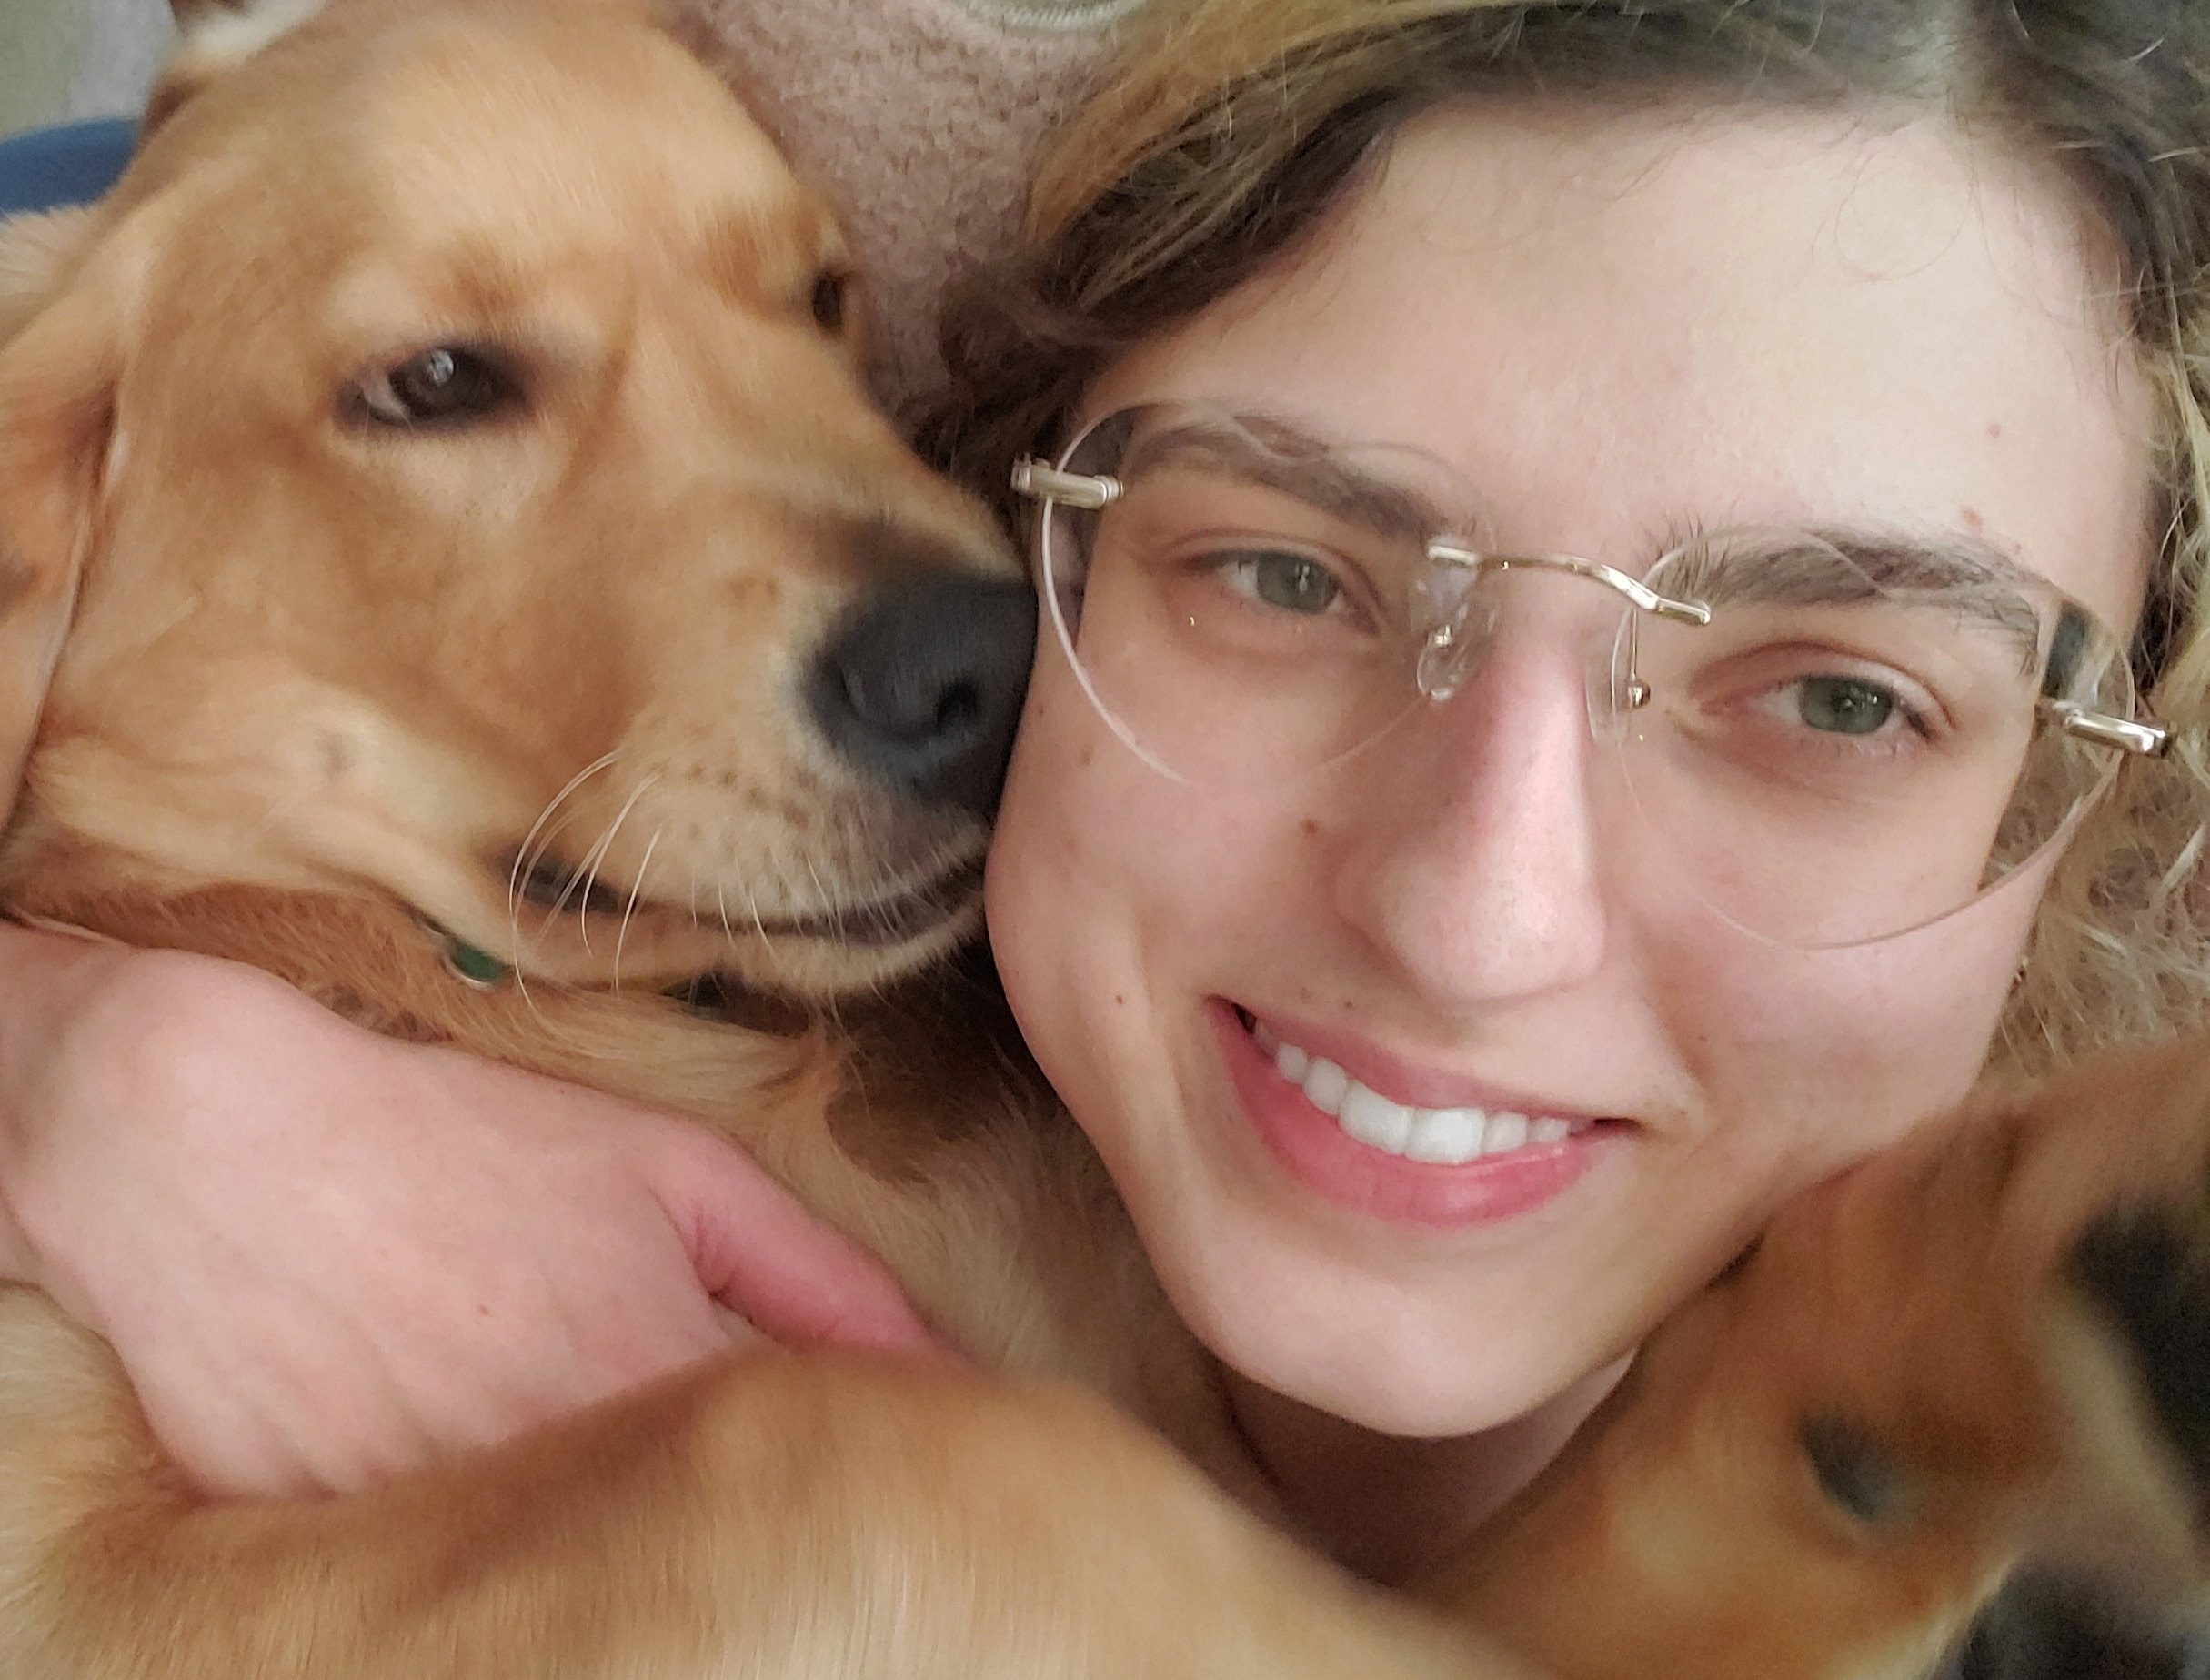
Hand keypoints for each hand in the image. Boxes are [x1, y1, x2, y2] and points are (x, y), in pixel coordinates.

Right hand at [0, 926, 934, 1497]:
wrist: (216, 1146)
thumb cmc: (459, 1143)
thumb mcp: (674, 1171)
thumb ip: (821, 1279)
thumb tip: (944, 1367)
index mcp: (661, 1370)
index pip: (820, 1468)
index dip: (871, 1474)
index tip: (912, 1476)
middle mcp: (565, 1463)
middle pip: (712, 1545)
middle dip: (753, 1523)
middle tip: (773, 1495)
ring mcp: (448, 1519)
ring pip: (596, 1577)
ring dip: (638, 1547)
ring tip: (612, 1469)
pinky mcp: (347, 1556)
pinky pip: (467, 1583)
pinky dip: (507, 1557)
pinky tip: (504, 1487)